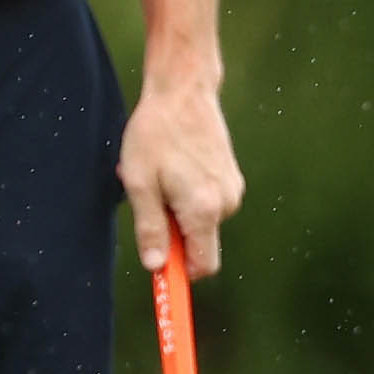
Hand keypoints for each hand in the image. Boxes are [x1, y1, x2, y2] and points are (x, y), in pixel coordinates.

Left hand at [118, 70, 244, 280]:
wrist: (184, 90)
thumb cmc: (156, 133)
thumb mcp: (140, 183)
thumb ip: (150, 228)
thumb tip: (156, 266)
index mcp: (204, 209)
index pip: (201, 266)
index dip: (181, 277)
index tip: (164, 282)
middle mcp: (226, 204)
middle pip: (200, 245)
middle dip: (175, 236)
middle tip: (150, 202)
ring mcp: (232, 189)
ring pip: (202, 223)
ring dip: (179, 212)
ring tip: (160, 177)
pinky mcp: (231, 177)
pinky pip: (208, 204)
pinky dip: (189, 197)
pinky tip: (175, 168)